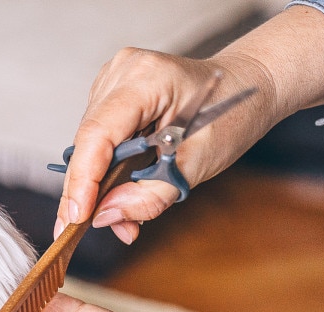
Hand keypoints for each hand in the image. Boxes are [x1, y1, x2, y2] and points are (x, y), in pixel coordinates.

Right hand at [54, 5, 323, 243]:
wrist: (249, 85)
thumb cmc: (232, 116)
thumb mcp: (199, 164)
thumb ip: (150, 195)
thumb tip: (105, 217)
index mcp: (147, 79)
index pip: (97, 135)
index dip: (82, 180)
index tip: (74, 219)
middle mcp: (122, 72)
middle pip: (87, 141)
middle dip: (88, 189)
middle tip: (94, 228)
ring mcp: (113, 77)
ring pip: (87, 142)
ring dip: (96, 181)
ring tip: (118, 211)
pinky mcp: (110, 90)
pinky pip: (95, 136)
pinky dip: (104, 165)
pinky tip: (121, 182)